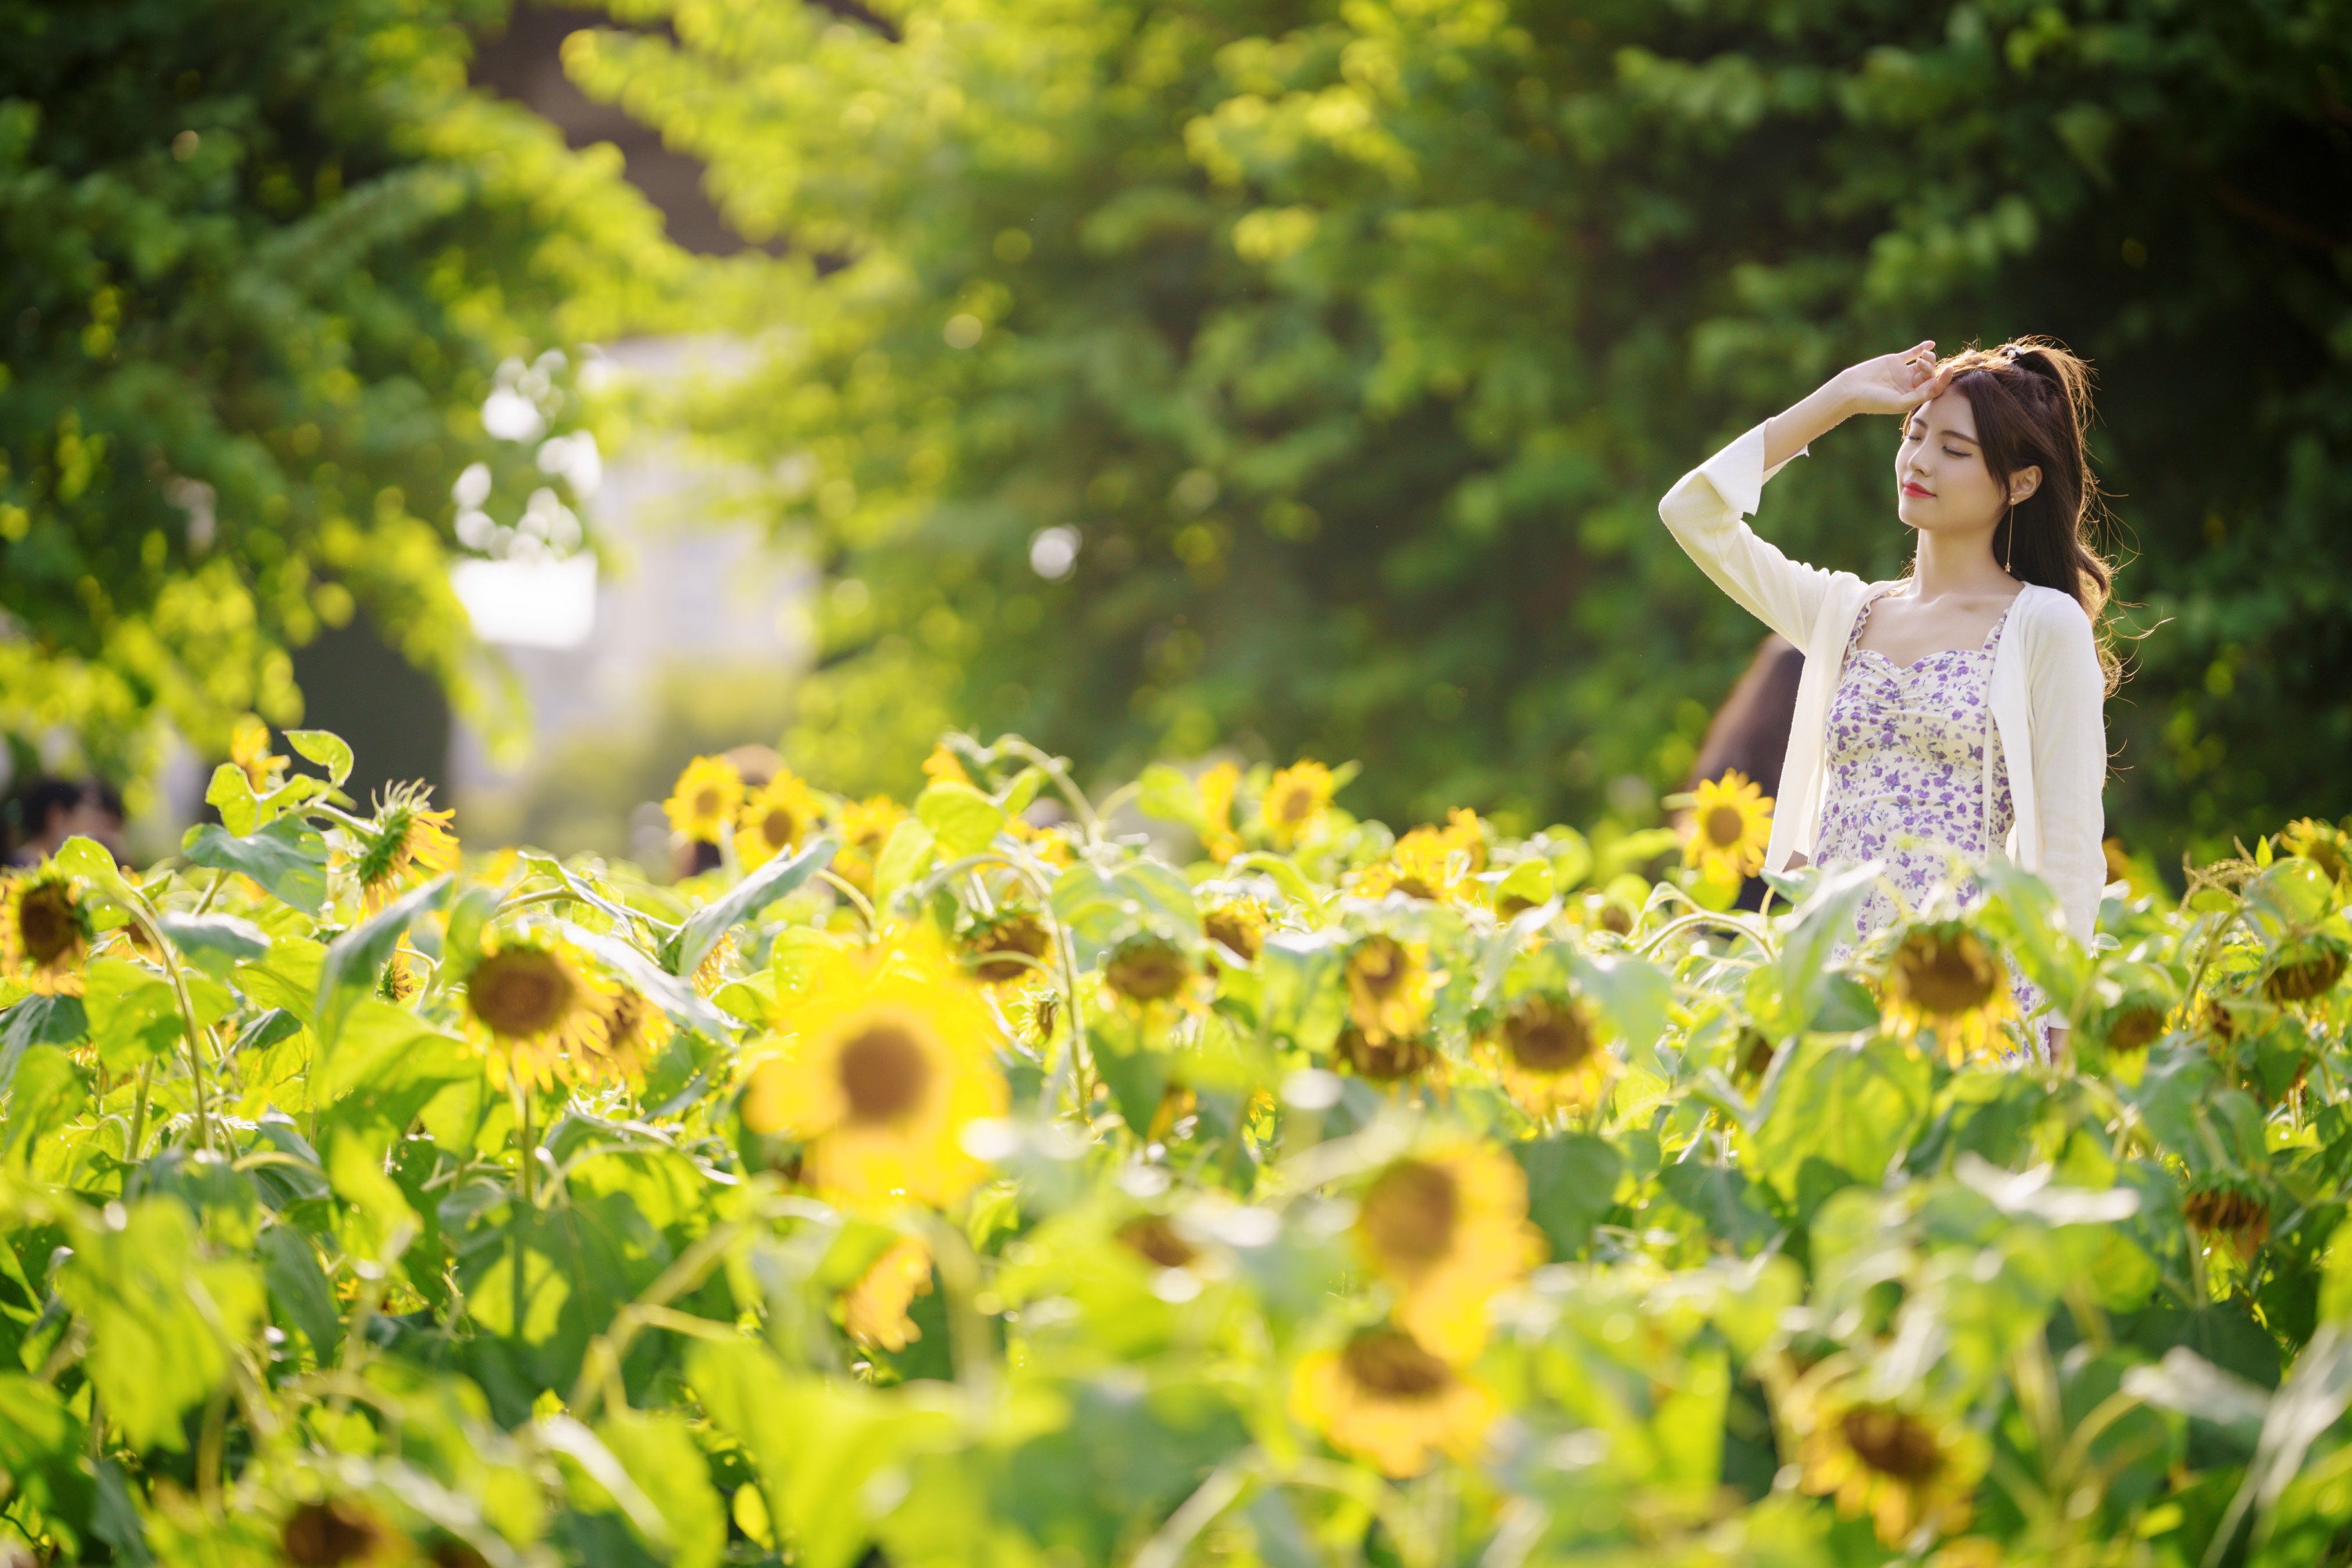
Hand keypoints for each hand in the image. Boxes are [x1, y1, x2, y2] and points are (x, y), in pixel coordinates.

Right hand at [1835, 340, 1953, 416]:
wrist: (1851, 390)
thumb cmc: (1873, 401)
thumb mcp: (1899, 402)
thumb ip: (1919, 395)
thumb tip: (1936, 384)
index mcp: (1912, 398)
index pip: (1933, 388)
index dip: (1943, 380)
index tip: (1949, 370)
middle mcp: (1909, 385)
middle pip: (1929, 374)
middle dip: (1930, 368)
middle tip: (1921, 365)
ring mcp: (1902, 372)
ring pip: (1923, 363)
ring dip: (1928, 359)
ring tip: (1922, 357)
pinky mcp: (1894, 361)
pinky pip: (1911, 353)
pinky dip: (1921, 348)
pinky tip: (1930, 344)